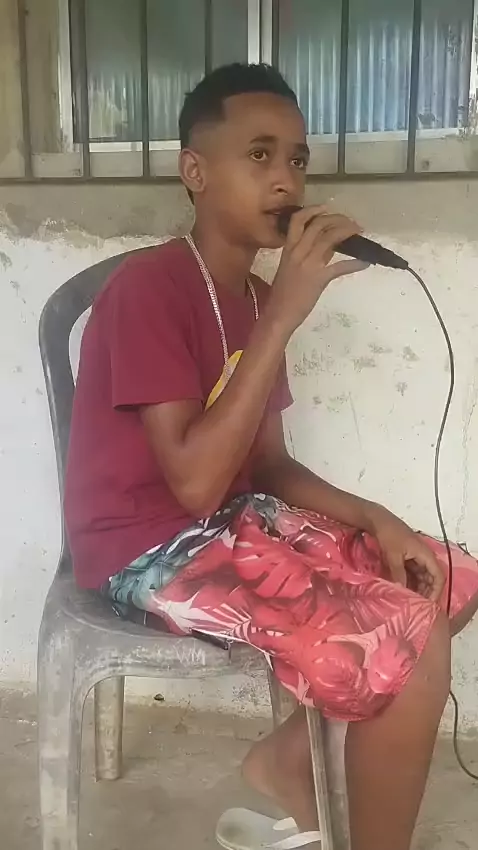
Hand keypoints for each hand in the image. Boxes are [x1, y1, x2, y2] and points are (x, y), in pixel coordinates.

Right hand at [266, 206, 368, 333]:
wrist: (278, 314)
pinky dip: (355, 263)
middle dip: (338, 219)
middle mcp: (298, 252)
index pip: (297, 220)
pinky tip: (365, 263)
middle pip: (318, 224)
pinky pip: (340, 266)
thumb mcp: (291, 269)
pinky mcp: (319, 279)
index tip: (326, 207)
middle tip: (350, 222)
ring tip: (358, 232)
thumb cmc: (282, 295)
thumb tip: (329, 246)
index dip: (312, 210)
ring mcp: (308, 264)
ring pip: (330, 238)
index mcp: (288, 249)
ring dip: (347, 231)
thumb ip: (308, 255)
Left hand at [369, 507, 444, 602]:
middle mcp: (424, 557)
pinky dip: (410, 582)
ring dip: (417, 588)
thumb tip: (402, 592)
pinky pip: (413, 573)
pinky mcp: (408, 558)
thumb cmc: (389, 535)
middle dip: (426, 592)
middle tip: (417, 606)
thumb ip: (399, 574)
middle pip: (431, 578)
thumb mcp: (393, 556)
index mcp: (426, 555)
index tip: (427, 604)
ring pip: (422, 577)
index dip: (435, 591)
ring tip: (410, 601)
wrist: (379, 521)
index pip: (438, 576)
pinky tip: (403, 591)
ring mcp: (416, 557)